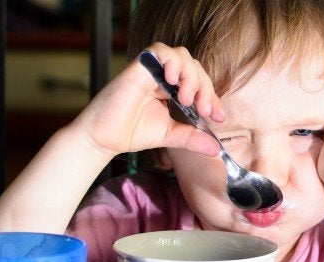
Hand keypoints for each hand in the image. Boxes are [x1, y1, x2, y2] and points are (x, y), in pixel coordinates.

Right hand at [71, 42, 223, 157]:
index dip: (212, 97)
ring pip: (181, 56)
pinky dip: (172, 62)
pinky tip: (173, 81)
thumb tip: (216, 148)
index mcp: (172, 89)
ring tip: (186, 98)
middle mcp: (163, 76)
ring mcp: (151, 70)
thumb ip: (192, 138)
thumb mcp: (170, 136)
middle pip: (194, 67)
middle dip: (205, 88)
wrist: (104, 138)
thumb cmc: (132, 133)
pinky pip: (159, 51)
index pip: (199, 83)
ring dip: (191, 75)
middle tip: (204, 110)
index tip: (218, 116)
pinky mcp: (138, 67)